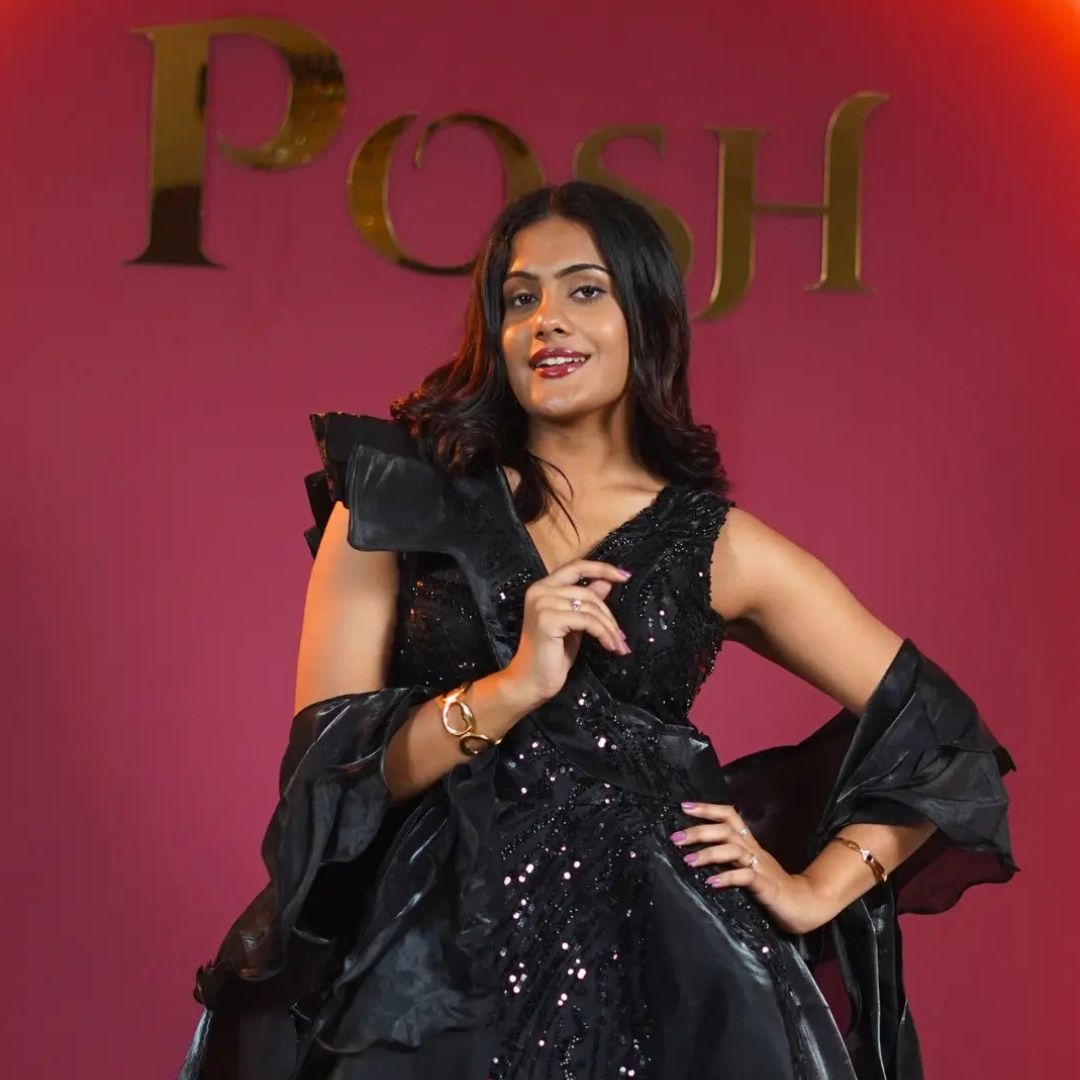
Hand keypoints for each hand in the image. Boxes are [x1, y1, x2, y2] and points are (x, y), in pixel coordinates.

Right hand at [502, 559, 631, 708]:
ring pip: (590, 608)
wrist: (530, 682)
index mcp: (543, 587)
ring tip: (619, 645)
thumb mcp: (574, 624)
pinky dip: (603, 634)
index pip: (577, 566)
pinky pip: (587, 621)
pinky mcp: (548, 619)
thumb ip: (586, 602)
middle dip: (609, 615)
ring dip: (609, 628)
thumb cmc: (551, 656)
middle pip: (587, 592)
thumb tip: (607, 582)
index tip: (625, 576)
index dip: (602, 568)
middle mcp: (540, 590)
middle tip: (621, 636)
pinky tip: (610, 647)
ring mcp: (542, 603)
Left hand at [672, 802, 835, 935]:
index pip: (729, 817)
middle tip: (675, 837)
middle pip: (726, 830)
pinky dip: (727, 878)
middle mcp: (753, 850)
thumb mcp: (747, 867)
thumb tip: (697, 851)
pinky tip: (711, 883)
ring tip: (688, 860)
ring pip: (734, 850)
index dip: (707, 809)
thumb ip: (729, 858)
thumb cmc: (771, 886)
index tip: (684, 806)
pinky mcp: (766, 886)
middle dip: (699, 831)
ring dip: (709, 853)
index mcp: (749, 843)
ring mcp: (760, 867)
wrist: (805, 904)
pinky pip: (746, 877)